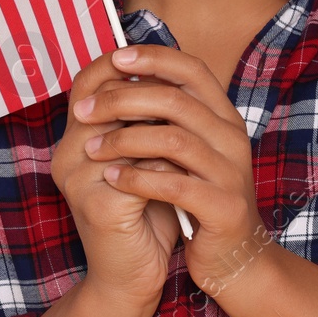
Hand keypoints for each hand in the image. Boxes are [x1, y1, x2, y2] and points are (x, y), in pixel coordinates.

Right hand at [52, 50, 183, 307]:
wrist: (132, 277)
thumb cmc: (143, 213)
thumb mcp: (142, 158)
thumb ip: (144, 120)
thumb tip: (168, 70)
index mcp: (73, 140)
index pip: (87, 82)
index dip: (122, 63)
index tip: (162, 59)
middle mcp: (66, 156)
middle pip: (103, 98)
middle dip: (148, 91)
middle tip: (186, 91)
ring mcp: (78, 181)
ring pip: (126, 132)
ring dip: (163, 128)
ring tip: (193, 130)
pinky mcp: (98, 207)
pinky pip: (141, 171)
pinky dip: (168, 167)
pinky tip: (189, 171)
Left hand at [74, 45, 268, 297]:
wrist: (234, 258)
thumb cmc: (200, 198)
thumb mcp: (190, 151)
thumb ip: (170, 117)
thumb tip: (123, 75)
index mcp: (224, 117)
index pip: (192, 70)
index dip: (154, 58)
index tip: (115, 58)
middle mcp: (232, 138)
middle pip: (175, 100)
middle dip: (122, 100)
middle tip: (84, 111)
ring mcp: (231, 172)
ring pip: (173, 140)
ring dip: (123, 141)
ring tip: (92, 149)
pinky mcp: (223, 207)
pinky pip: (174, 184)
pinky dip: (138, 178)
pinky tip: (113, 178)